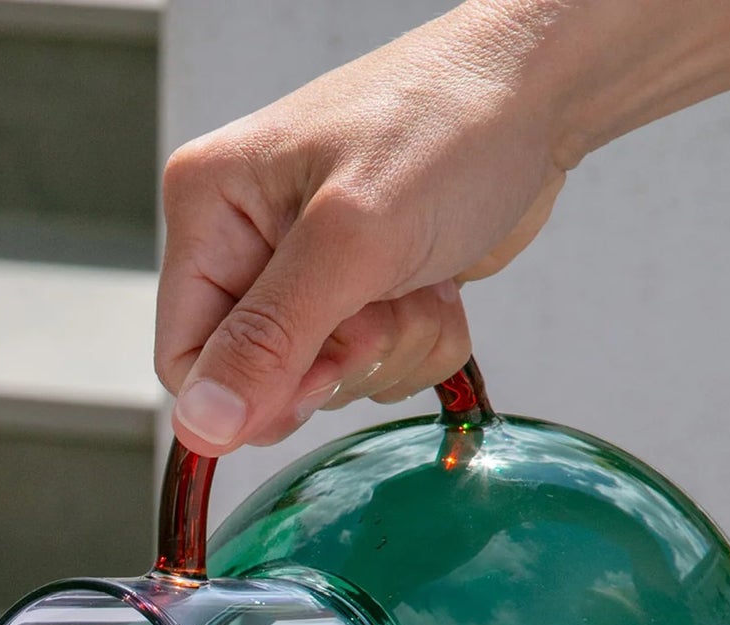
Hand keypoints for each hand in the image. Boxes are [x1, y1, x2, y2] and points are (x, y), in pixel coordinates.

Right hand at [157, 8, 568, 454]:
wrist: (544, 94)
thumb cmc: (451, 124)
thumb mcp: (352, 239)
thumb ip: (271, 339)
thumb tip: (200, 424)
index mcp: (210, 208)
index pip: (186, 359)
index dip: (250, 391)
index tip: (322, 369)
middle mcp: (246, 241)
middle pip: (260, 380)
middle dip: (338, 359)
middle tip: (382, 303)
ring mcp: (305, 270)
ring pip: (323, 381)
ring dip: (389, 348)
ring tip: (419, 277)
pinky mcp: (360, 293)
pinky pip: (373, 369)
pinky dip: (418, 342)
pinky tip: (437, 284)